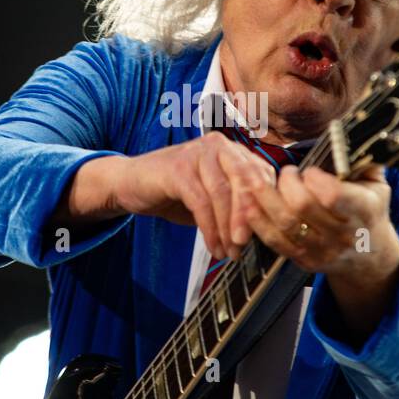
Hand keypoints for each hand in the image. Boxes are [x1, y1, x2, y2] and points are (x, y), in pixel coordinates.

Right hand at [111, 134, 276, 259]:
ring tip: (229, 252)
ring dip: (227, 228)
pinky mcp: (178, 168)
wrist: (132, 184)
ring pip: (222, 193)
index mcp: (233, 150)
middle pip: (245, 180)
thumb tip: (264, 231)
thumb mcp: (213, 197)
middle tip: (246, 244)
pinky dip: (209, 229)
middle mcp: (219, 146)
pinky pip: (201, 202)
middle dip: (248, 216)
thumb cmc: (177, 192)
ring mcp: (198, 153)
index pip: (261, 175)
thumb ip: (237, 205)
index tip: (266, 235)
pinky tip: (213, 247)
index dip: (266, 207)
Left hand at [244, 163, 398, 285]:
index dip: (315, 178)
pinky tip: (248, 203)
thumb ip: (363, 162)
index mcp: (364, 211)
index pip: (333, 195)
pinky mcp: (304, 260)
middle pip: (302, 207)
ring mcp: (322, 250)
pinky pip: (274, 241)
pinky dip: (257, 220)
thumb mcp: (378, 186)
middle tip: (288, 172)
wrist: (370, 256)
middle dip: (287, 183)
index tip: (310, 170)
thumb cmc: (370, 212)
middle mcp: (342, 234)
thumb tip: (343, 138)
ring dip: (265, 197)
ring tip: (258, 179)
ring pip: (284, 223)